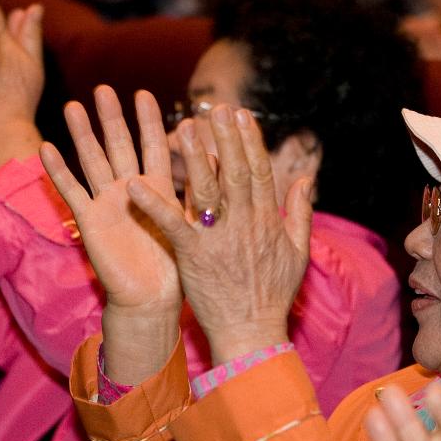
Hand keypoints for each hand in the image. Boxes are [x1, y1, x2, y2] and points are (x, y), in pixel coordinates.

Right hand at [41, 86, 181, 382]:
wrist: (152, 300)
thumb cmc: (176, 267)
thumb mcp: (193, 222)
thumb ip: (201, 189)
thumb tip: (221, 158)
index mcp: (157, 190)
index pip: (153, 147)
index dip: (148, 121)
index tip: (143, 93)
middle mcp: (130, 191)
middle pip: (119, 146)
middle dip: (111, 118)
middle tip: (103, 88)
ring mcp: (107, 204)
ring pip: (93, 161)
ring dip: (82, 135)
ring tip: (72, 107)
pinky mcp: (90, 222)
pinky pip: (72, 192)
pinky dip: (59, 171)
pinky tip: (46, 148)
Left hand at [126, 106, 311, 364]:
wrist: (252, 332)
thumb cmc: (273, 296)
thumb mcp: (298, 252)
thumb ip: (300, 213)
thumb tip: (306, 179)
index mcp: (266, 220)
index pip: (258, 171)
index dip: (249, 141)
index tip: (241, 114)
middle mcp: (244, 223)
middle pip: (233, 171)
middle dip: (225, 138)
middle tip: (215, 107)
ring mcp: (218, 238)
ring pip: (205, 189)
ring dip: (192, 158)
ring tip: (180, 129)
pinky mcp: (193, 254)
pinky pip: (171, 224)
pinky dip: (153, 204)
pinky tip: (134, 184)